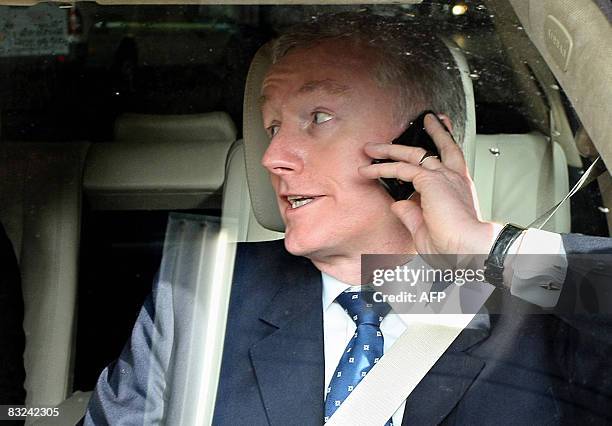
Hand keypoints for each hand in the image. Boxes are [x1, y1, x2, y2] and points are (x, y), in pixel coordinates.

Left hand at [359, 113, 500, 256]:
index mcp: (458, 190)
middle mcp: (453, 179)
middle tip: (420, 124)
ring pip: (413, 154)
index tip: (429, 147)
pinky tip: (369, 169)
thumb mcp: (427, 230)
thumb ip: (412, 215)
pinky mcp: (429, 181)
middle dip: (427, 134)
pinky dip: (382, 168)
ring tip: (374, 146)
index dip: (438, 152)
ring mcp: (442, 177)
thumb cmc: (456, 246)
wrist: (469, 248)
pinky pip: (400, 169)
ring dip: (391, 148)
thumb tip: (398, 204)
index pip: (448, 163)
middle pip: (437, 149)